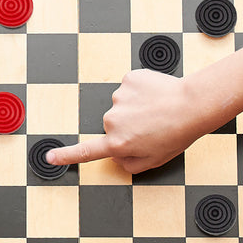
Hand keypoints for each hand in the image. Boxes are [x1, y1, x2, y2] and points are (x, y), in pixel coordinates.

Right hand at [48, 69, 211, 173]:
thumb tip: (116, 155)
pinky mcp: (128, 79)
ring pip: (122, 104)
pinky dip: (141, 89)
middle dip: (128, 125)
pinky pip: (130, 86)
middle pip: (113, 124)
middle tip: (152, 125)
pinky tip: (156, 95)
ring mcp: (119, 98)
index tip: (50, 156)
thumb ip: (128, 163)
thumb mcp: (152, 161)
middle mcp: (113, 121)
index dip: (66, 156)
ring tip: (157, 110)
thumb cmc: (177, 134)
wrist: (193, 105)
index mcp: (118, 143)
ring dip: (136, 106)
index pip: (86, 152)